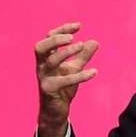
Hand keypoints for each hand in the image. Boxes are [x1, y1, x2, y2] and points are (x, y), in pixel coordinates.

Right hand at [33, 21, 98, 136]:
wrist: (56, 110)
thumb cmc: (63, 87)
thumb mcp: (74, 69)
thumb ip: (83, 56)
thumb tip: (95, 42)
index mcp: (46, 58)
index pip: (49, 38)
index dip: (62, 30)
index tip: (79, 26)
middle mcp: (42, 66)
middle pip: (41, 47)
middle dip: (56, 39)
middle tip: (72, 38)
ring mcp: (44, 77)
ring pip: (50, 61)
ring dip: (66, 52)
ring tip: (81, 46)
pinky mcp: (49, 89)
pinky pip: (63, 81)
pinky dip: (79, 76)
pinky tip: (94, 72)